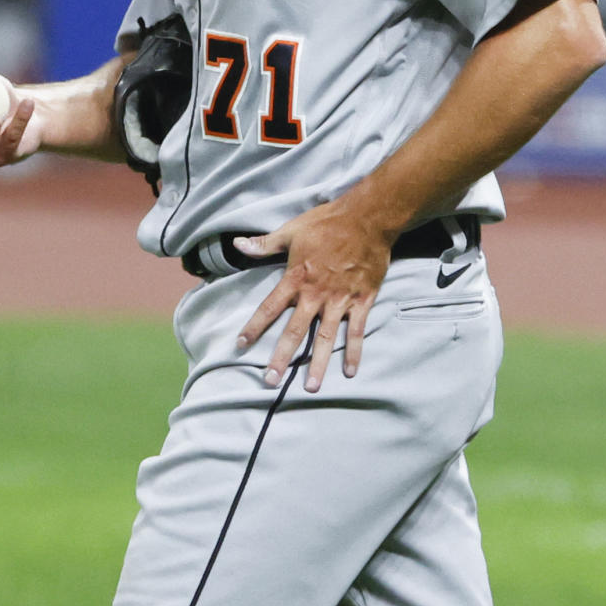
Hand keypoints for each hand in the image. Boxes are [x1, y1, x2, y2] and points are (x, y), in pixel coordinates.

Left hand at [233, 202, 392, 392]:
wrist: (368, 217)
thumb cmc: (327, 222)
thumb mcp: (292, 229)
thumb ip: (265, 244)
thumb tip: (238, 245)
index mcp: (297, 277)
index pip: (269, 307)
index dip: (253, 327)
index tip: (240, 345)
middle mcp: (316, 294)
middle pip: (295, 331)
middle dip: (281, 357)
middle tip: (270, 381)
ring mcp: (340, 300)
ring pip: (326, 338)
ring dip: (317, 364)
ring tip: (309, 387)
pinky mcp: (362, 300)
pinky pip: (356, 330)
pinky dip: (354, 351)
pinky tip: (349, 371)